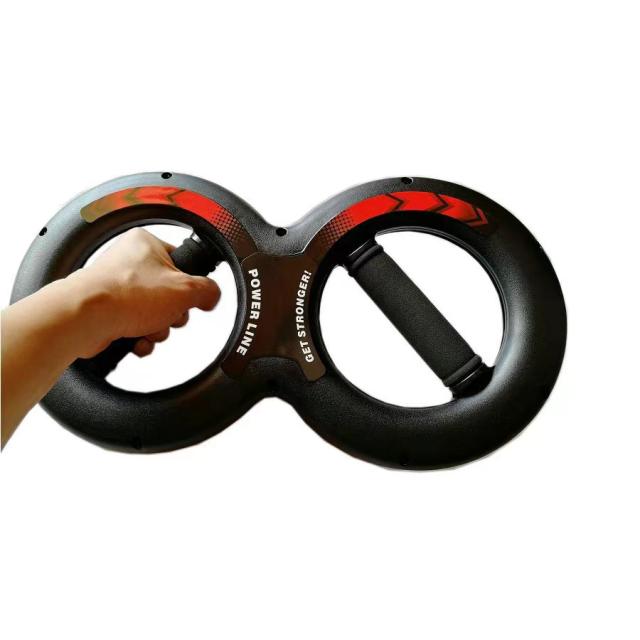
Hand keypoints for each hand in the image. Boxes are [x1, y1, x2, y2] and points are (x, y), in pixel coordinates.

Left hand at [73, 228, 219, 356]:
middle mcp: (129, 263)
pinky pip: (137, 328)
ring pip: (155, 314)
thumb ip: (208, 291)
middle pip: (170, 294)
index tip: (189, 296)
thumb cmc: (123, 295)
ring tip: (147, 327)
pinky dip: (140, 338)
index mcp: (146, 244)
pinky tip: (136, 339)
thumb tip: (212, 296)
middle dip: (172, 313)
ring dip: (158, 329)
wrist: (84, 318)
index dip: (189, 286)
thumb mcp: (185, 290)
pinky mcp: (109, 312)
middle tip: (167, 313)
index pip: (182, 264)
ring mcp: (117, 288)